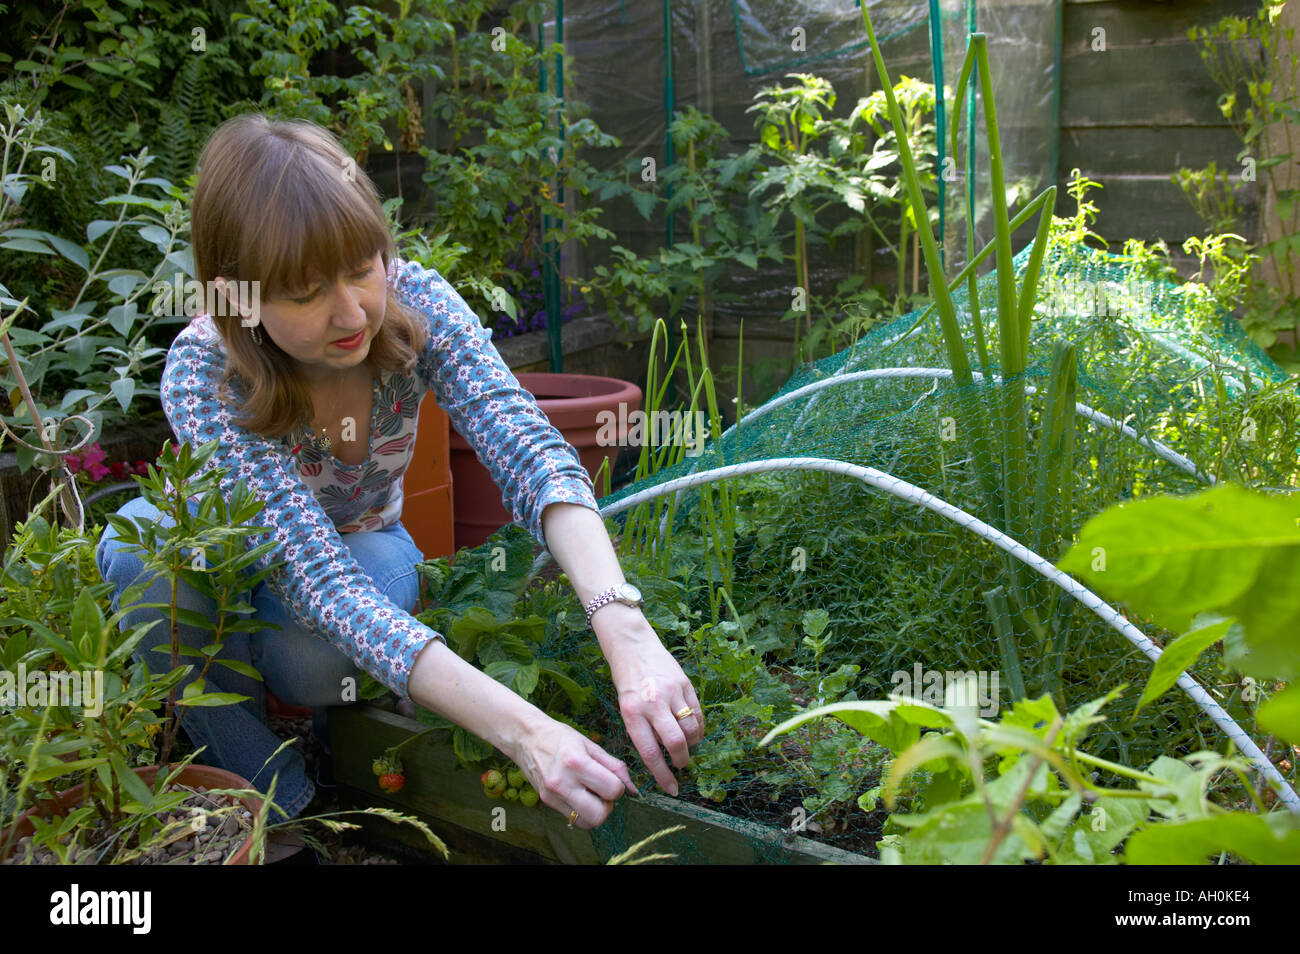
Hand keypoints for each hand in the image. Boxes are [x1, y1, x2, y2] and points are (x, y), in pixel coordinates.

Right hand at [510, 716, 638, 829]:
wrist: (526, 737)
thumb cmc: (560, 737)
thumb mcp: (589, 744)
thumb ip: (613, 766)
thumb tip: (632, 788)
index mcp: (576, 762)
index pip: (612, 790)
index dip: (619, 787)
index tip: (612, 779)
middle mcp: (563, 782)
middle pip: (599, 815)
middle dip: (608, 805)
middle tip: (604, 791)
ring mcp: (553, 795)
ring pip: (586, 823)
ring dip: (595, 812)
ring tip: (592, 795)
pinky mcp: (546, 802)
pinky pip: (573, 819)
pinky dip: (582, 812)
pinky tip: (580, 795)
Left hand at [596, 606, 704, 795]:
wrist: (633, 644)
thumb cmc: (626, 680)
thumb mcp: (625, 707)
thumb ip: (642, 729)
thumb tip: (659, 757)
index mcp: (633, 713)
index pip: (650, 753)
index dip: (662, 775)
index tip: (671, 789)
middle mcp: (653, 703)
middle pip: (676, 742)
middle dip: (682, 760)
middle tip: (681, 765)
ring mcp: (671, 692)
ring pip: (691, 728)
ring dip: (692, 743)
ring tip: (686, 745)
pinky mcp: (685, 683)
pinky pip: (697, 712)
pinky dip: (698, 726)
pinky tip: (693, 730)